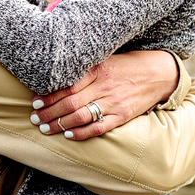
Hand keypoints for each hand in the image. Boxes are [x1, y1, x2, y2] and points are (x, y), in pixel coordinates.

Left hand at [29, 50, 179, 141]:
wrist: (159, 73)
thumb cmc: (127, 65)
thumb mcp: (105, 59)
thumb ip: (84, 68)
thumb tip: (57, 77)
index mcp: (97, 70)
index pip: (67, 86)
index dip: (49, 95)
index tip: (35, 101)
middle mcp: (103, 86)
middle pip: (69, 103)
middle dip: (49, 112)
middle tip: (35, 118)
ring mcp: (113, 103)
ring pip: (81, 116)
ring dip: (60, 124)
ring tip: (45, 128)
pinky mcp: (122, 116)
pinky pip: (99, 127)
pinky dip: (82, 133)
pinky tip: (68, 135)